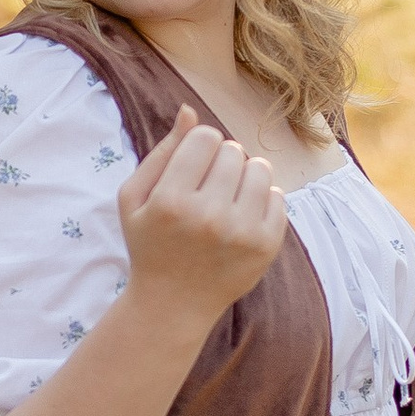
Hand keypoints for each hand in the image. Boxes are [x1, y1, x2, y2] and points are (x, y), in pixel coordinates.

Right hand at [115, 106, 288, 332]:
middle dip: (221, 161)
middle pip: (233, 151)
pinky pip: (278, 196)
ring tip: (228, 197)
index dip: (198, 145)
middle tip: (208, 187)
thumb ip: (162, 151)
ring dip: (245, 176)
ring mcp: (241, 233)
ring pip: (260, 169)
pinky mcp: (266, 247)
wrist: (173, 304)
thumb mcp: (135, 199)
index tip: (192, 166)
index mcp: (171, 201)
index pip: (205, 137)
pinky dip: (263, 200)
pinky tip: (243, 216)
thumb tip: (190, 111)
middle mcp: (208, 216)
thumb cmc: (151, 244)